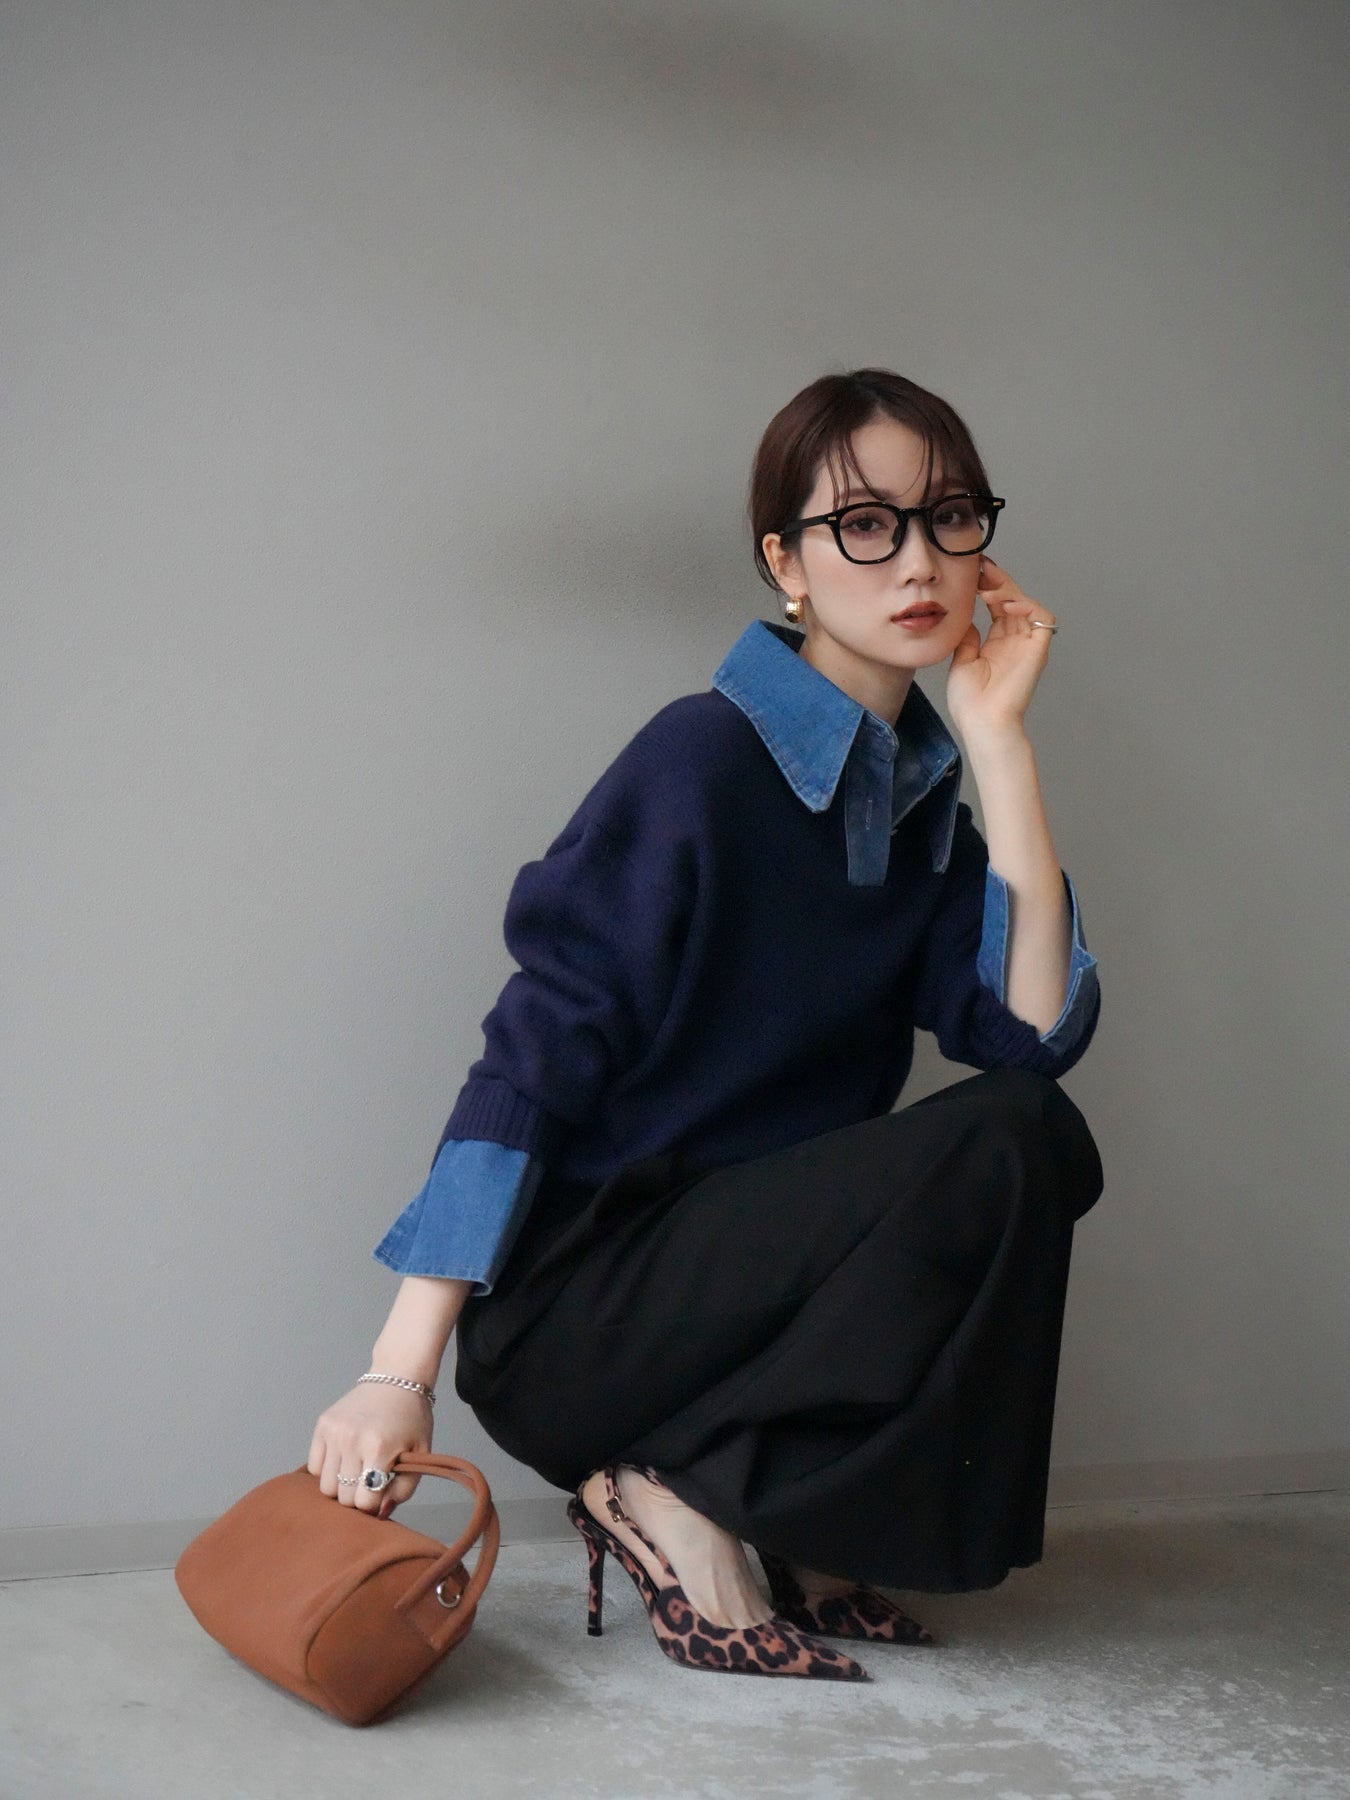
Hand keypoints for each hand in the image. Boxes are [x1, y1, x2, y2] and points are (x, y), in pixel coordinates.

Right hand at [308, 1382, 431, 1517]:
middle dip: (358, 1496)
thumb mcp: (419, 1455)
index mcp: (379, 1449)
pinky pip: (314, 1467)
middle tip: (370, 1480)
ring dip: (341, 1486)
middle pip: (343, 1497)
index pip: (365, 1502)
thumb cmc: (412, 1420)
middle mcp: (353, 1440)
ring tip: (357, 1470)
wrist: (397, 1379)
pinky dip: (327, 1470)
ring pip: (326, 1486)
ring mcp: (335, 1432)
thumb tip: (379, 1514)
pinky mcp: (322, 1425)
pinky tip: (344, 1458)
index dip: (375, 1503)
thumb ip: (404, 1490)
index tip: (382, 1492)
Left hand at [947, 555, 1057, 739]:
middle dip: (998, 580)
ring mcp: (1027, 644)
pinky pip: (1042, 618)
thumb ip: (967, 637)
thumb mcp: (962, 660)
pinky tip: (1005, 605)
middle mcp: (1015, 640)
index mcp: (997, 643)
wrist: (982, 722)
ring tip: (987, 588)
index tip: (972, 572)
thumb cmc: (970, 702)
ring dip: (1008, 590)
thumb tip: (966, 618)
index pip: (997, 606)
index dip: (988, 586)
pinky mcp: (1038, 649)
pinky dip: (1026, 606)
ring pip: (1026, 604)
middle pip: (1012, 599)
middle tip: (981, 566)